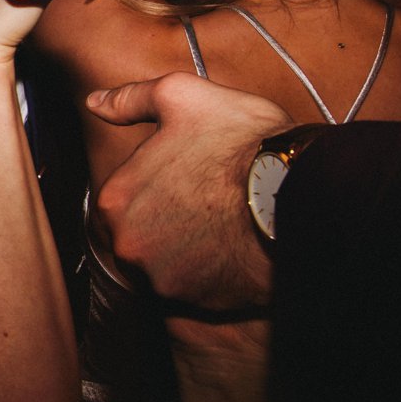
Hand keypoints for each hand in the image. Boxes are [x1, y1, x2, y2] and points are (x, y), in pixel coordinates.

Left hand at [86, 72, 292, 311]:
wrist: (304, 193)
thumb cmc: (242, 142)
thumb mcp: (181, 98)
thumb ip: (131, 101)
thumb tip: (96, 103)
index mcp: (115, 199)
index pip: (126, 198)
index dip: (160, 185)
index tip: (190, 177)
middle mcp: (128, 246)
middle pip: (143, 234)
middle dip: (170, 220)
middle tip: (210, 201)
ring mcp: (162, 279)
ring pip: (169, 264)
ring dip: (191, 250)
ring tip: (227, 226)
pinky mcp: (199, 303)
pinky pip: (199, 289)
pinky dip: (214, 274)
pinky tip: (238, 250)